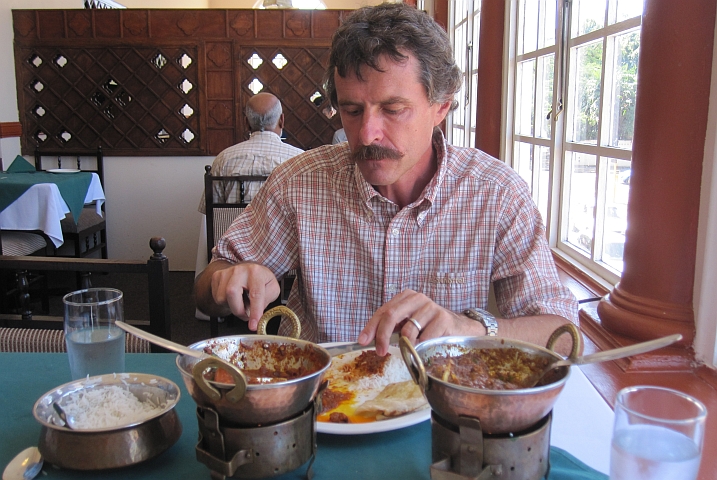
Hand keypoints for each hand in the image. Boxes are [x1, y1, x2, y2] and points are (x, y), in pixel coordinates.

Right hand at [209, 262, 280, 329]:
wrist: (247, 269)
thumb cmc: (260, 280)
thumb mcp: (272, 288)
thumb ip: (267, 300)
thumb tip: (259, 313)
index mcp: (256, 272)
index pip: (255, 294)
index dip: (254, 311)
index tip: (253, 325)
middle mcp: (240, 270)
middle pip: (232, 293)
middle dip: (239, 310)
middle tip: (246, 314)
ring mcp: (226, 272)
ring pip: (222, 298)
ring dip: (233, 307)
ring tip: (241, 301)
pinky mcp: (217, 277)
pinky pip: (217, 297)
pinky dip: (226, 302)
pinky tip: (234, 298)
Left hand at [358, 289, 479, 355]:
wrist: (459, 328)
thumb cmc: (430, 327)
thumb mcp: (409, 324)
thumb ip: (393, 328)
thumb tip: (370, 341)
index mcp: (406, 297)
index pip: (383, 311)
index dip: (371, 327)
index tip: (362, 341)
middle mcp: (417, 298)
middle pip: (391, 315)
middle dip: (382, 335)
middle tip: (380, 351)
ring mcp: (430, 307)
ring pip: (408, 330)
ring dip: (406, 345)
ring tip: (411, 351)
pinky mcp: (442, 318)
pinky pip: (424, 338)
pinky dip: (420, 347)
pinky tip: (425, 348)